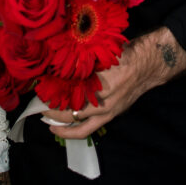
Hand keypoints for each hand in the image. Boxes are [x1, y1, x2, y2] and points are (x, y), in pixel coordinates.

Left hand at [44, 27, 185, 139]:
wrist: (146, 66)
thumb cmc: (122, 56)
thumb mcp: (100, 55)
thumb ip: (82, 63)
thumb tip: (60, 63)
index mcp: (96, 87)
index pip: (68, 97)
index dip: (53, 97)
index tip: (41, 92)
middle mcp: (101, 104)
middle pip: (72, 114)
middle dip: (54, 114)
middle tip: (40, 110)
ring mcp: (107, 112)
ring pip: (81, 127)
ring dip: (64, 127)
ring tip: (50, 124)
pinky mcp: (112, 115)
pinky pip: (91, 128)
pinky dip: (77, 129)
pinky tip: (67, 126)